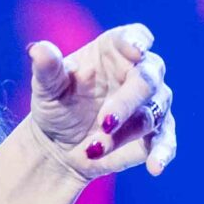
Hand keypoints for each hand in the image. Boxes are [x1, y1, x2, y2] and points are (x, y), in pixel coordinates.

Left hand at [26, 24, 175, 181]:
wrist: (58, 147)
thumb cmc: (55, 106)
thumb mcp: (46, 87)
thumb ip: (47, 67)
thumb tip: (38, 49)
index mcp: (114, 51)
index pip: (134, 37)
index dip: (137, 41)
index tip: (136, 49)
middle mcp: (139, 72)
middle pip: (148, 78)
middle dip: (128, 101)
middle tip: (105, 122)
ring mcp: (151, 103)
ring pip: (152, 113)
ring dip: (125, 133)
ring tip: (94, 148)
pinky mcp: (156, 133)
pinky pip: (166, 140)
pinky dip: (162, 153)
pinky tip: (154, 167)